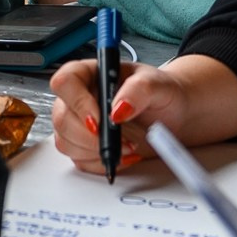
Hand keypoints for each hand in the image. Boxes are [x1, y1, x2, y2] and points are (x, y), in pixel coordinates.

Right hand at [48, 52, 236, 176]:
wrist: (175, 114)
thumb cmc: (164, 93)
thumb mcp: (157, 85)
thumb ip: (138, 90)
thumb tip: (117, 110)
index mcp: (90, 73)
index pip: (65, 81)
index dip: (77, 102)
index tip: (101, 121)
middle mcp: (79, 97)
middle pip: (62, 118)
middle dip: (90, 136)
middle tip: (122, 141)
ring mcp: (79, 122)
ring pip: (66, 142)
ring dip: (96, 151)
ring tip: (129, 146)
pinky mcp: (85, 145)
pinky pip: (79, 160)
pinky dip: (101, 163)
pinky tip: (124, 155)